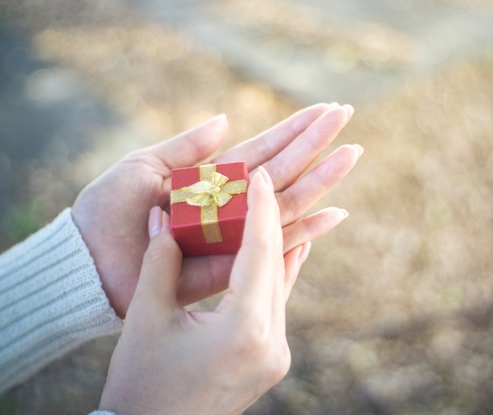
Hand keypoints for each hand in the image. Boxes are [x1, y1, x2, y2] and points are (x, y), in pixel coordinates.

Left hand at [72, 103, 361, 316]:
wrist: (90, 262)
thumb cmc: (108, 211)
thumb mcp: (144, 166)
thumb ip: (187, 147)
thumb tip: (226, 118)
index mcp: (211, 177)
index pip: (264, 147)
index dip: (295, 129)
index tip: (325, 109)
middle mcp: (230, 203)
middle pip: (283, 170)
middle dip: (316, 145)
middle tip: (349, 119)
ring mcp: (234, 233)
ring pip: (288, 203)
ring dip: (322, 180)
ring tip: (352, 155)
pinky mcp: (232, 265)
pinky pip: (275, 246)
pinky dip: (307, 232)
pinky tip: (335, 214)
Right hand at [99, 168, 303, 414]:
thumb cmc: (140, 382)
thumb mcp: (148, 317)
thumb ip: (160, 260)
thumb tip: (164, 213)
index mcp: (244, 331)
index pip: (260, 253)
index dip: (261, 209)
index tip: (262, 176)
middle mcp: (273, 344)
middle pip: (276, 268)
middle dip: (269, 223)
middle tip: (262, 185)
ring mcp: (277, 356)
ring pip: (280, 287)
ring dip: (276, 248)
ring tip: (274, 208)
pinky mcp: (272, 361)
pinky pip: (278, 306)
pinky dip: (275, 276)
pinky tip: (286, 251)